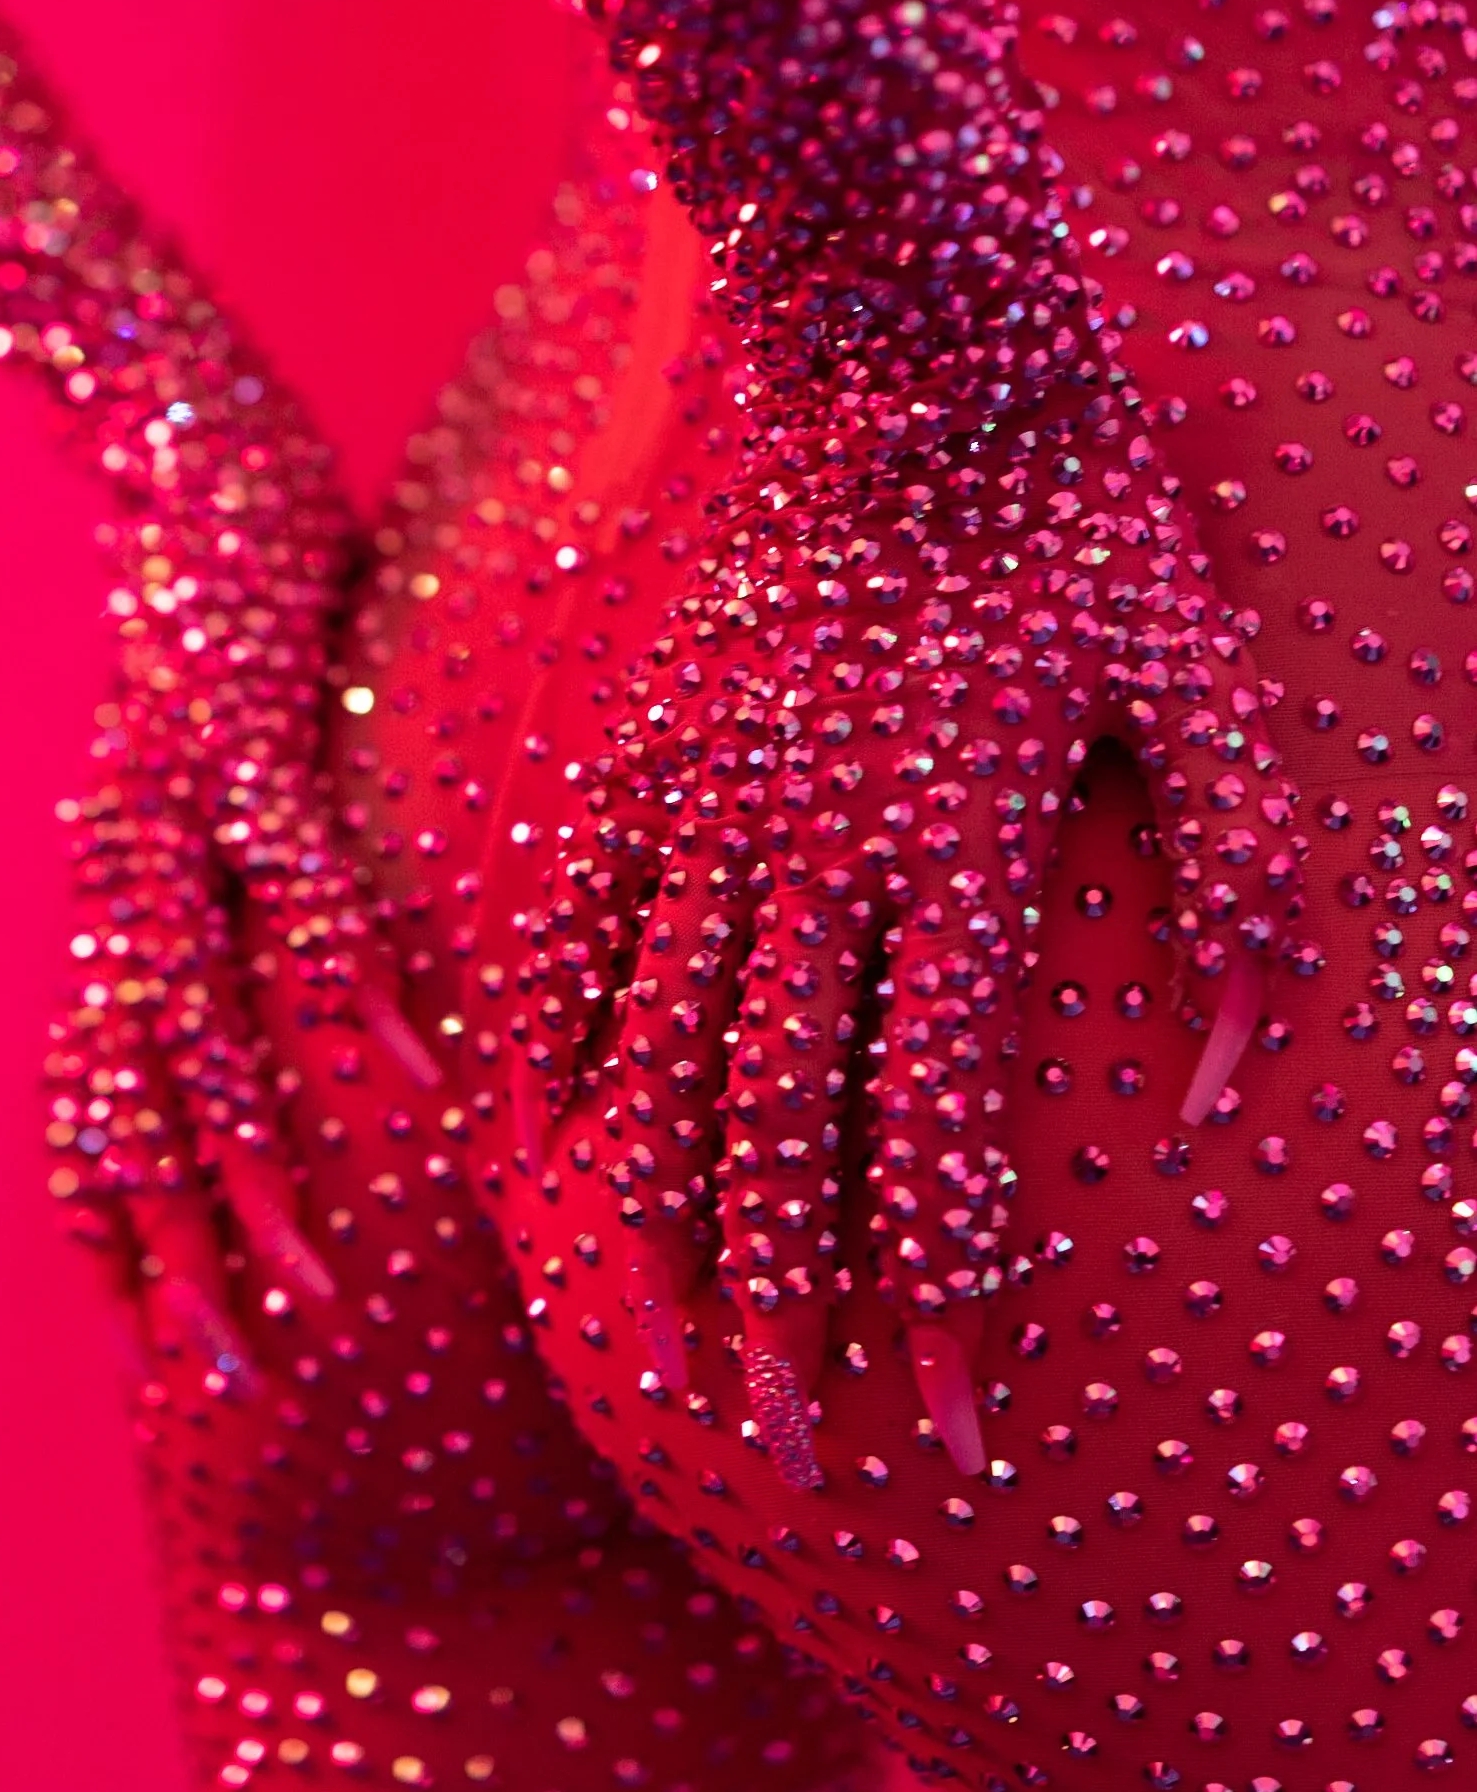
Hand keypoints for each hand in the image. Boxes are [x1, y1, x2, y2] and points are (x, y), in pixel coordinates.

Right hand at [494, 375, 1307, 1489]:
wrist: (894, 336)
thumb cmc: (1075, 513)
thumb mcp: (1204, 677)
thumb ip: (1248, 883)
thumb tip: (1243, 1092)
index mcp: (959, 847)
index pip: (942, 1130)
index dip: (947, 1301)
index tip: (952, 1435)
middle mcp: (812, 851)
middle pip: (786, 1128)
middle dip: (796, 1313)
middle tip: (796, 1454)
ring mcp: (701, 802)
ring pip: (668, 1055)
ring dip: (669, 1227)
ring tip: (672, 1364)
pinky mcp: (629, 748)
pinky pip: (570, 925)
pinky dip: (554, 1046)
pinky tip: (544, 1147)